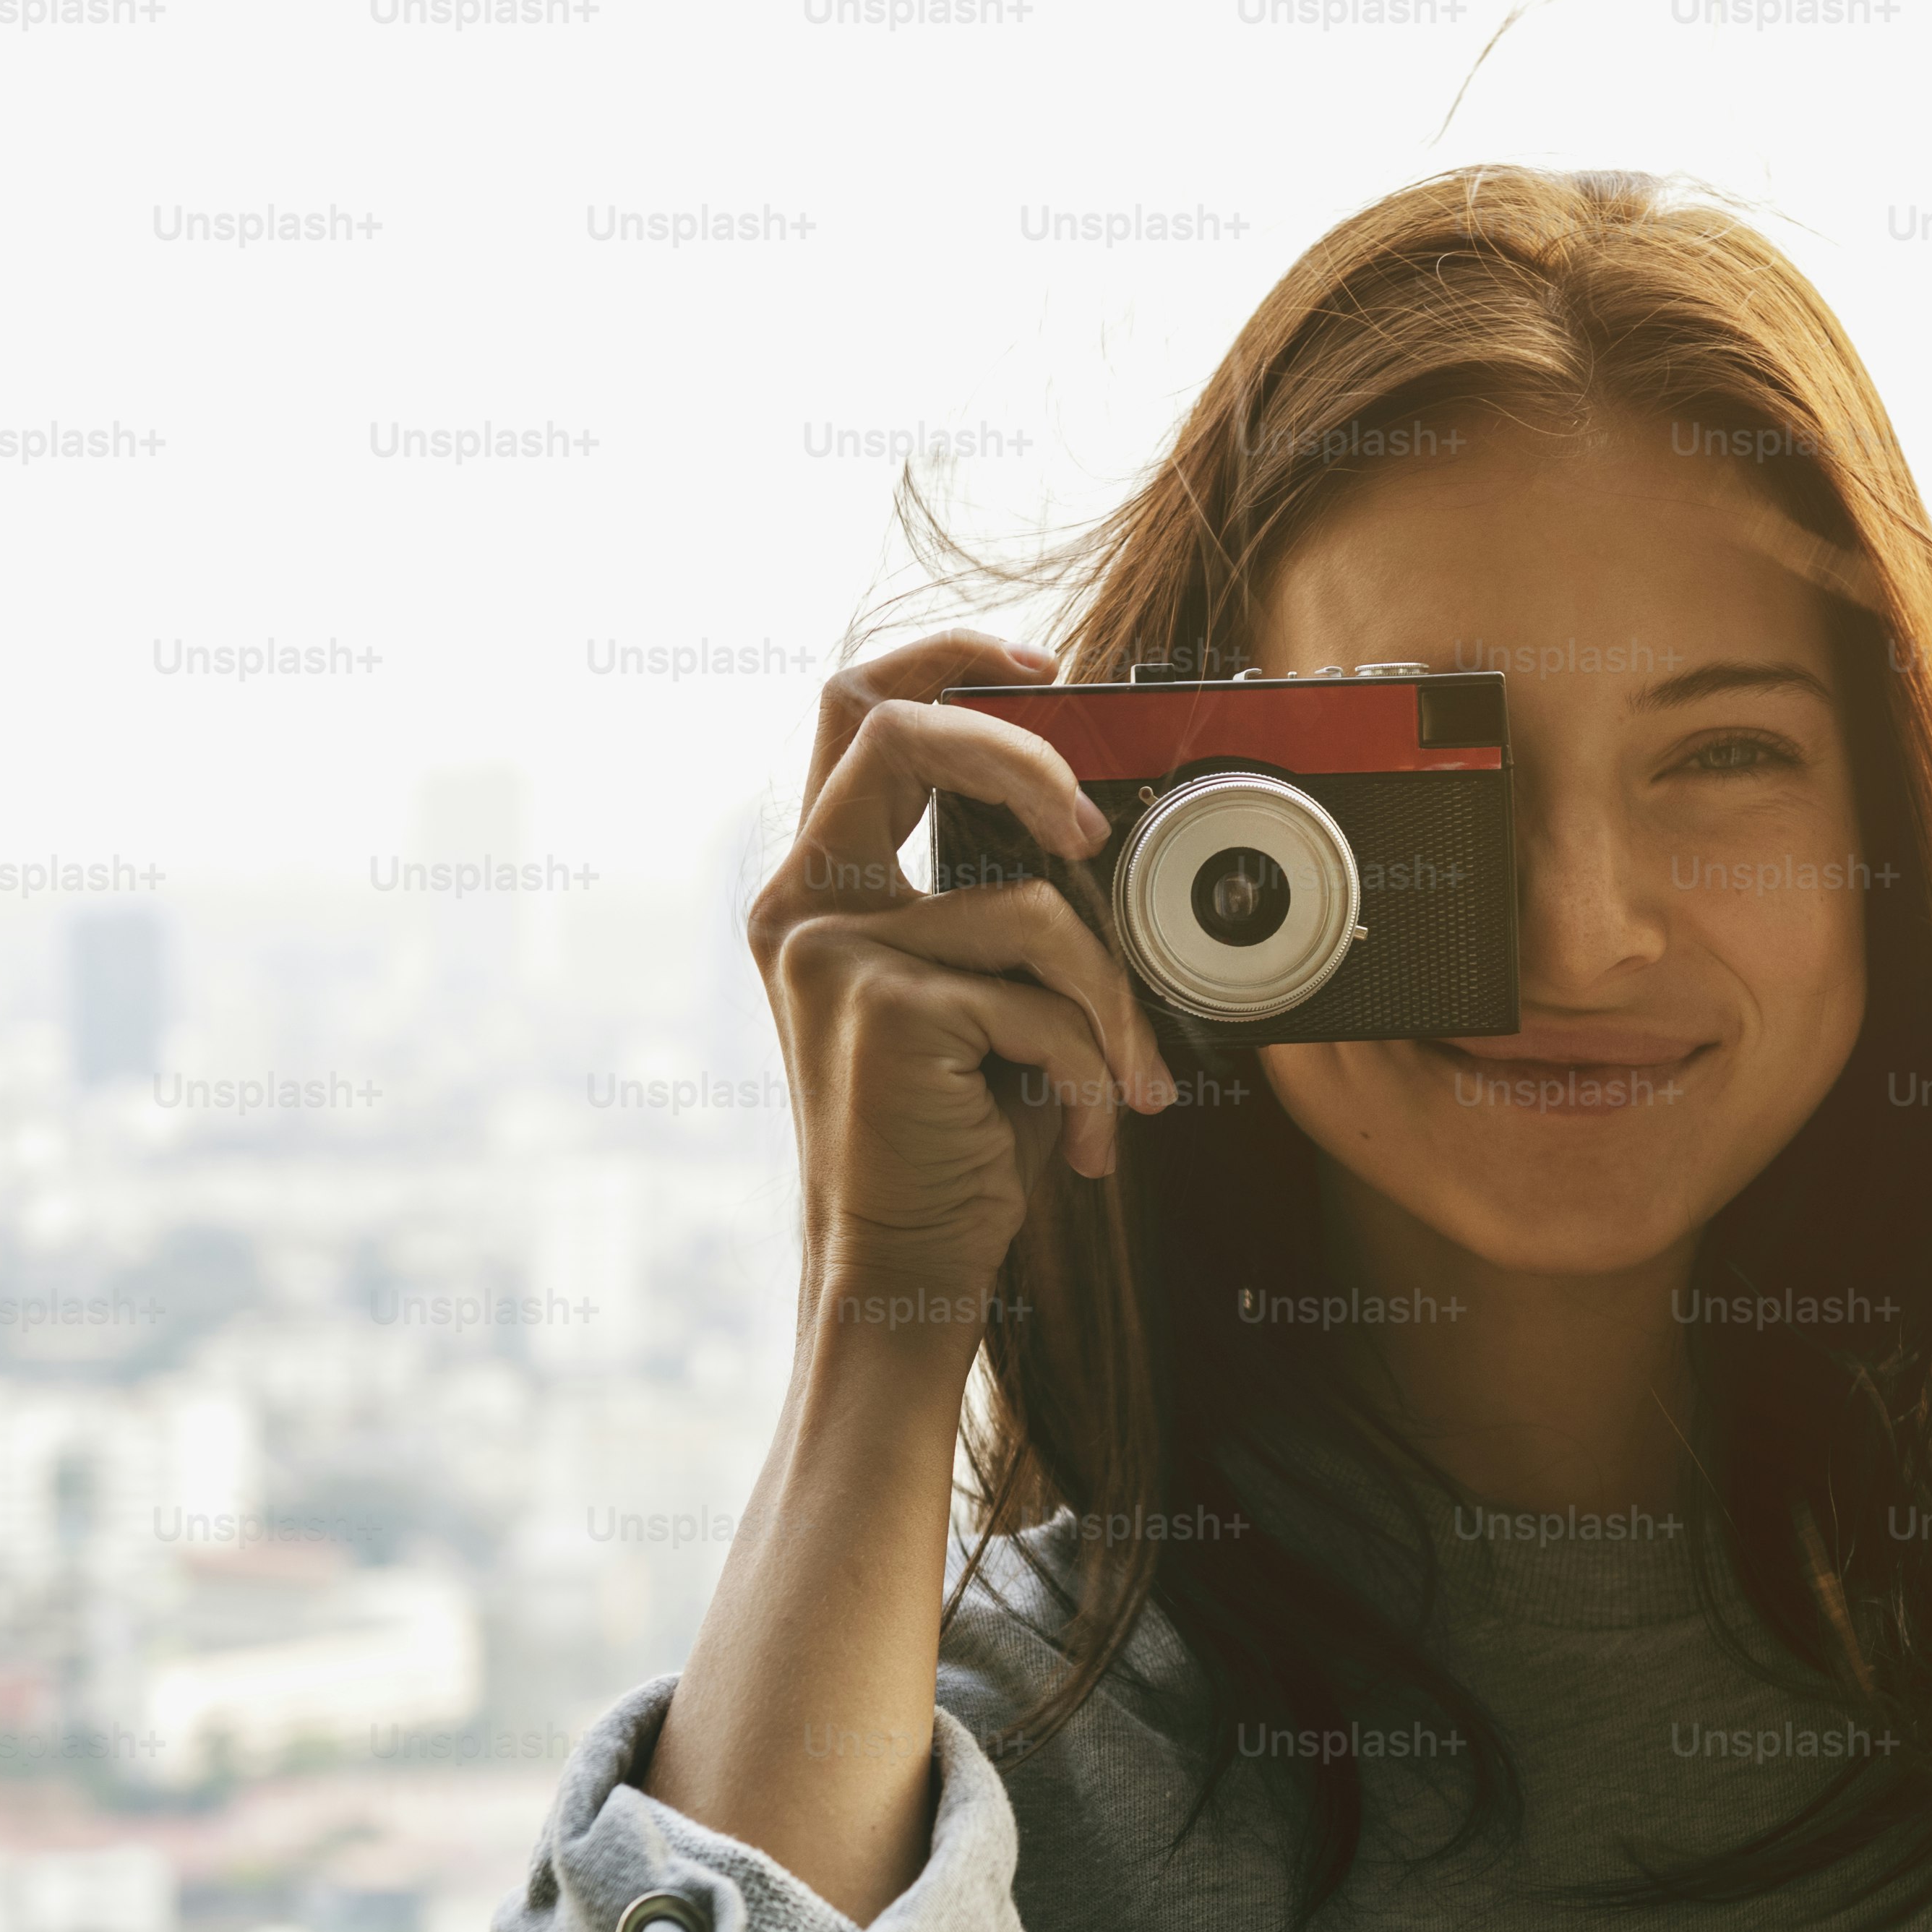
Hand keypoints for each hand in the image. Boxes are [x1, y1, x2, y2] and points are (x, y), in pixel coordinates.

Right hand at [752, 629, 1179, 1308]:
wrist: (903, 1271)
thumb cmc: (952, 1140)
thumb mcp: (975, 999)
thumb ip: (997, 908)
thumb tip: (1094, 828)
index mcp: (820, 888)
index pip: (855, 710)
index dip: (948, 660)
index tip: (1047, 670)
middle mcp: (802, 907)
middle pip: (896, 732)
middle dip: (1019, 752)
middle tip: (1093, 829)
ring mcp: (831, 954)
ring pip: (1033, 907)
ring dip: (1114, 1001)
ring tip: (1129, 1083)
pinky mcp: (882, 1008)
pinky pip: (1045, 998)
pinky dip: (1096, 1069)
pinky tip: (1086, 1138)